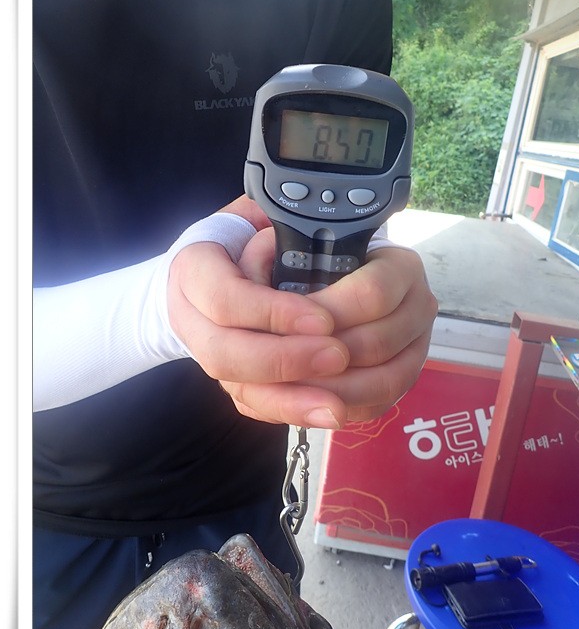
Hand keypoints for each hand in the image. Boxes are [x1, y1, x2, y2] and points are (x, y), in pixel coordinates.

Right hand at [167, 197, 351, 428]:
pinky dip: (291, 411)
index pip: (225, 298)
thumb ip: (275, 223)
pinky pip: (253, 405)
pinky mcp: (226, 377)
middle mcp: (189, 317)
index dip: (273, 312)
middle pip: (224, 353)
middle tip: (339, 356)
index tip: (324, 318)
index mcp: (193, 268)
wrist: (202, 273)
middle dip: (285, 359)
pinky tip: (327, 413)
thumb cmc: (237, 238)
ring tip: (338, 403)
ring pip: (237, 386)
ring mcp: (205, 352)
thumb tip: (316, 233)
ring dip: (290, 398)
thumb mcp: (252, 216)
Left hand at [238, 227, 437, 423]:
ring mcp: (417, 345)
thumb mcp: (293, 250)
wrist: (336, 286)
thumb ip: (272, 261)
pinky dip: (342, 407)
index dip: (331, 314)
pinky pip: (380, 404)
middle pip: (377, 343)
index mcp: (399, 265)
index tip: (294, 325)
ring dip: (331, 390)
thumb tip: (252, 283)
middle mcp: (418, 305)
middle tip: (278, 367)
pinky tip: (307, 404)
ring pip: (384, 381)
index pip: (372, 294)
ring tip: (287, 390)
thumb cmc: (313, 264)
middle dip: (324, 359)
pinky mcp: (404, 378)